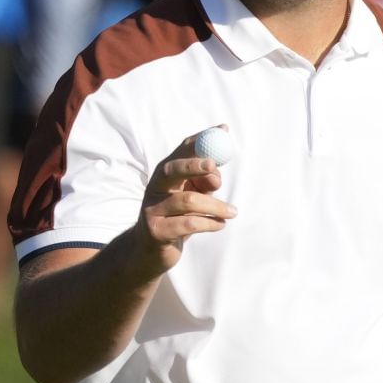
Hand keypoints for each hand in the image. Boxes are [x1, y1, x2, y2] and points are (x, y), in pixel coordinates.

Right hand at [128, 129, 236, 275]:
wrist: (150, 251)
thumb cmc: (177, 218)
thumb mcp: (193, 196)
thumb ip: (204, 183)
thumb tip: (216, 173)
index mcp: (165, 175)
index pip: (181, 150)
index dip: (201, 139)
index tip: (222, 131)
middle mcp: (154, 188)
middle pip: (171, 169)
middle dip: (193, 165)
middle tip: (214, 167)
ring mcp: (152, 209)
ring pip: (187, 201)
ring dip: (215, 205)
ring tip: (232, 212)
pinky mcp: (157, 231)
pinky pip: (188, 224)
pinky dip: (210, 224)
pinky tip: (220, 225)